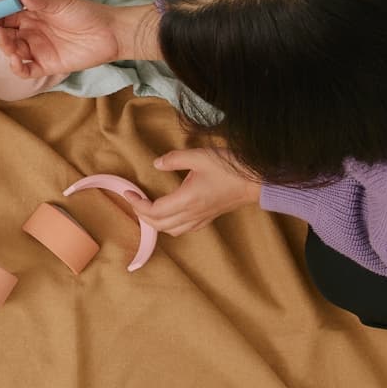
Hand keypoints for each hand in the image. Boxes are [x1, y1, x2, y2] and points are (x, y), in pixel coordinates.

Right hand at [0, 0, 121, 76]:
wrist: (109, 31)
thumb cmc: (85, 13)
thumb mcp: (61, 2)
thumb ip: (40, 1)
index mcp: (31, 15)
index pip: (5, 16)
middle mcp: (30, 32)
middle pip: (3, 35)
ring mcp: (37, 49)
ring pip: (11, 51)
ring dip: (2, 45)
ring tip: (2, 37)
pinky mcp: (46, 65)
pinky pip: (26, 70)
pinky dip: (17, 67)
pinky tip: (15, 59)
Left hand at [124, 148, 261, 235]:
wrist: (257, 181)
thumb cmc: (230, 168)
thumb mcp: (200, 156)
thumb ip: (175, 159)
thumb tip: (156, 163)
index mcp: (188, 200)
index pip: (155, 211)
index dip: (137, 205)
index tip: (128, 193)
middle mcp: (193, 213)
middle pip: (160, 225)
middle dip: (142, 215)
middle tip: (134, 200)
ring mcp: (202, 218)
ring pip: (172, 230)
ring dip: (156, 223)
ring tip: (147, 208)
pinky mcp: (209, 218)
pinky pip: (185, 229)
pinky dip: (170, 225)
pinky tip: (169, 213)